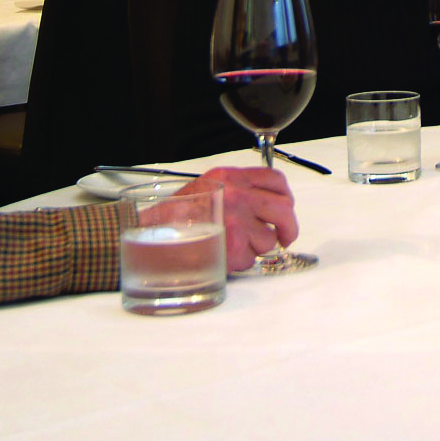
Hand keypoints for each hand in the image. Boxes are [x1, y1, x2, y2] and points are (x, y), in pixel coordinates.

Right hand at [178, 167, 297, 271]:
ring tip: (232, 246)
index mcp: (231, 177)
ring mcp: (237, 219)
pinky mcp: (234, 244)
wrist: (151, 234)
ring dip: (256, 248)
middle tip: (284, 238)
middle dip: (288, 227)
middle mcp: (238, 194)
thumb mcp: (209, 188)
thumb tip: (264, 206)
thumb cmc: (174, 216)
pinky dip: (240, 263)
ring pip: (268, 239)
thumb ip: (236, 190)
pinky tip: (223, 256)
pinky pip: (252, 259)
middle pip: (283, 209)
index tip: (285, 210)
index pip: (275, 180)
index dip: (285, 197)